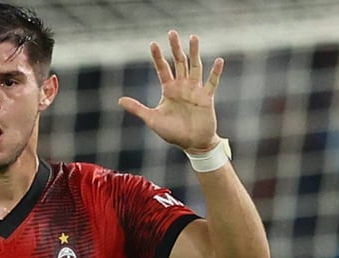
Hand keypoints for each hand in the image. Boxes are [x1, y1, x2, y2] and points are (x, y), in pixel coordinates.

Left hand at [118, 30, 222, 153]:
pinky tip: (219, 61)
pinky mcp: (207, 97)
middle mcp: (182, 86)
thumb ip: (138, 109)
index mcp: (169, 90)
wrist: (192, 144)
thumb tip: (119, 100)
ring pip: (195, 66)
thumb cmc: (173, 133)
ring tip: (193, 37)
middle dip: (175, 48)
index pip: (162, 69)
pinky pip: (212, 82)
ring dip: (194, 52)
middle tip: (172, 33)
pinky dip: (216, 72)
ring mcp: (195, 90)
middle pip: (179, 62)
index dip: (157, 57)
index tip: (152, 43)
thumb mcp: (152, 119)